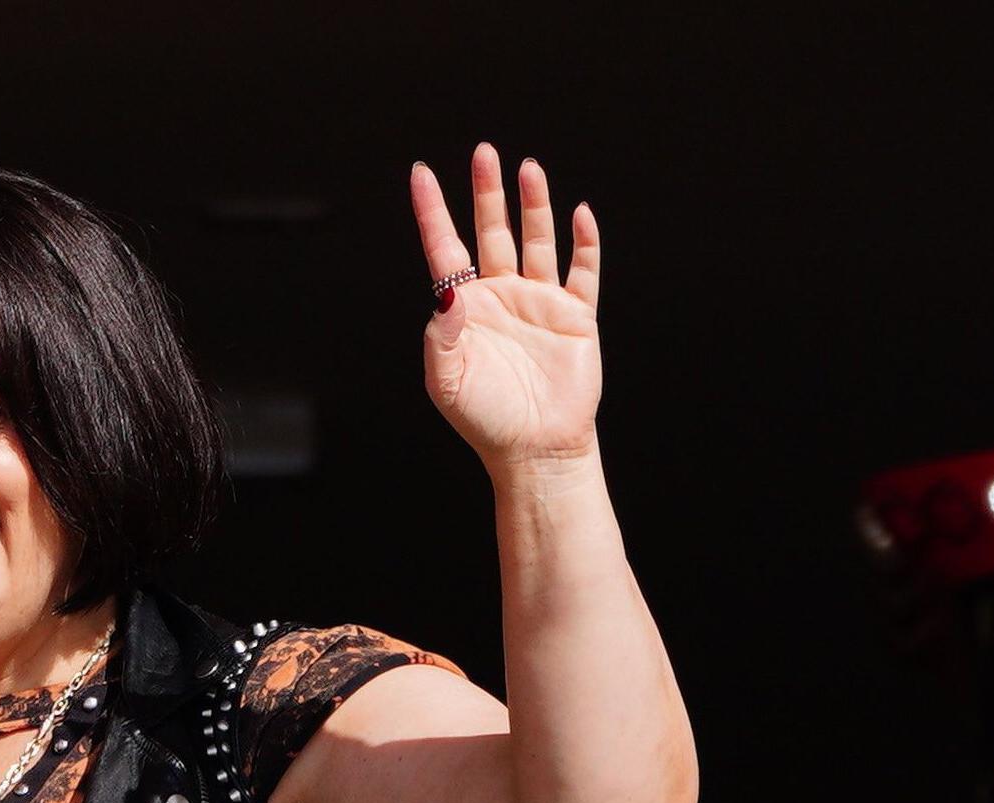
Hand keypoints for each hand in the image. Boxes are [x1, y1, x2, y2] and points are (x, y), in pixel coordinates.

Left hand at [410, 144, 601, 471]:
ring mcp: (539, 302)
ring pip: (536, 240)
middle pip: (492, 231)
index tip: (421, 173)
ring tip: (528, 169)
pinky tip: (580, 214)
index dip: (433, 210)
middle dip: (488, 192)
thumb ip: (443, 333)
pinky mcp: (576, 315)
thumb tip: (447, 287)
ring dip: (533, 205)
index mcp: (464, 307)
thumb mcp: (446, 380)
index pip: (445, 247)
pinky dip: (583, 242)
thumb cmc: (482, 418)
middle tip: (484, 152)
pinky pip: (583, 271)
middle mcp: (501, 296)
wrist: (534, 448)